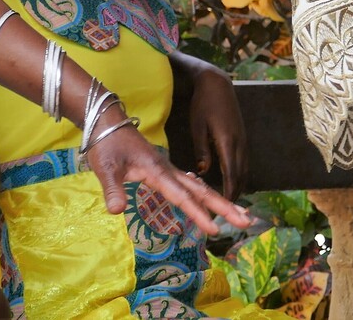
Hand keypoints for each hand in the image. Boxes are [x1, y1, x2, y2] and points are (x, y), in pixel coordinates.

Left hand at [83, 113, 248, 234]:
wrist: (110, 122)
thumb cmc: (107, 144)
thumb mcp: (105, 167)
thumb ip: (113, 189)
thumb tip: (116, 212)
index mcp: (158, 171)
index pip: (183, 197)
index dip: (199, 214)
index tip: (215, 230)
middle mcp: (169, 171)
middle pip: (203, 191)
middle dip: (225, 207)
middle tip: (247, 221)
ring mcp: (169, 170)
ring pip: (201, 187)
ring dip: (221, 201)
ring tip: (240, 214)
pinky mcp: (165, 170)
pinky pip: (192, 185)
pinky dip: (207, 195)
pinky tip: (213, 201)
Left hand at [188, 68, 246, 199]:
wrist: (217, 83)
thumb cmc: (202, 104)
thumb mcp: (197, 127)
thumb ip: (202, 150)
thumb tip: (204, 172)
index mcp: (227, 141)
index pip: (231, 173)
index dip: (229, 192)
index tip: (223, 207)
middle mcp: (239, 142)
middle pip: (241, 174)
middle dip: (235, 194)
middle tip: (226, 212)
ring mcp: (243, 139)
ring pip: (245, 168)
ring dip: (239, 185)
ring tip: (229, 202)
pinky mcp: (242, 136)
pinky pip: (244, 160)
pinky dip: (240, 174)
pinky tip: (233, 181)